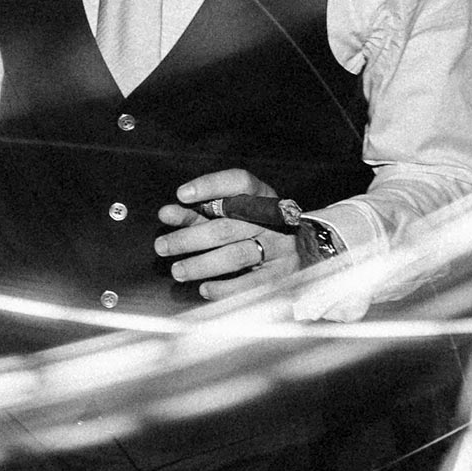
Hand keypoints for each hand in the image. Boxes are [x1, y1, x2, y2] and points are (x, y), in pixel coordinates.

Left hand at [158, 168, 298, 300]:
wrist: (309, 246)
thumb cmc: (257, 226)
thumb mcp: (232, 213)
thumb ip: (198, 213)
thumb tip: (167, 213)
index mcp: (261, 196)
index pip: (239, 182)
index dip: (210, 186)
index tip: (181, 194)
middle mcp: (272, 220)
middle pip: (226, 227)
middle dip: (189, 238)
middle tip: (162, 247)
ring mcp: (279, 247)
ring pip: (236, 256)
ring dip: (201, 265)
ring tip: (177, 270)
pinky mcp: (282, 274)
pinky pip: (252, 283)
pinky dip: (226, 288)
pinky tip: (205, 288)